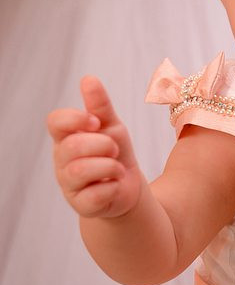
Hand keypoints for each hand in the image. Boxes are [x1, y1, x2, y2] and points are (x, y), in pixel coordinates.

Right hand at [47, 77, 141, 218]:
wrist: (128, 186)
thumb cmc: (114, 152)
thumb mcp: (111, 125)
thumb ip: (100, 105)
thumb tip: (88, 79)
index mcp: (66, 137)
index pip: (55, 122)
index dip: (75, 119)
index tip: (96, 122)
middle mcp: (62, 160)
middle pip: (72, 146)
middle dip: (102, 144)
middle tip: (115, 148)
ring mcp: (69, 184)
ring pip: (81, 170)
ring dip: (109, 166)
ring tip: (117, 168)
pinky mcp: (81, 205)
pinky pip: (95, 194)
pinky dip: (112, 188)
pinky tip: (114, 186)